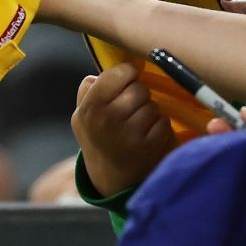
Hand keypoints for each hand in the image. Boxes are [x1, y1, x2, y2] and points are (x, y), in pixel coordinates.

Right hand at [74, 64, 176, 195]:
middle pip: (139, 89)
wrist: (108, 176)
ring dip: (148, 112)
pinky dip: (158, 126)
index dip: (127, 74)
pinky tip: (146, 135)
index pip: (120, 72)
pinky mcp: (148, 147)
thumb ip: (89, 88)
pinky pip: (163, 122)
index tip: (126, 81)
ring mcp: (129, 135)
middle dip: (138, 95)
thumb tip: (110, 68)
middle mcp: (108, 120)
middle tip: (130, 107)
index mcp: (90, 107)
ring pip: (152, 106)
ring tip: (136, 123)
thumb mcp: (82, 113)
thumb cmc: (97, 136)